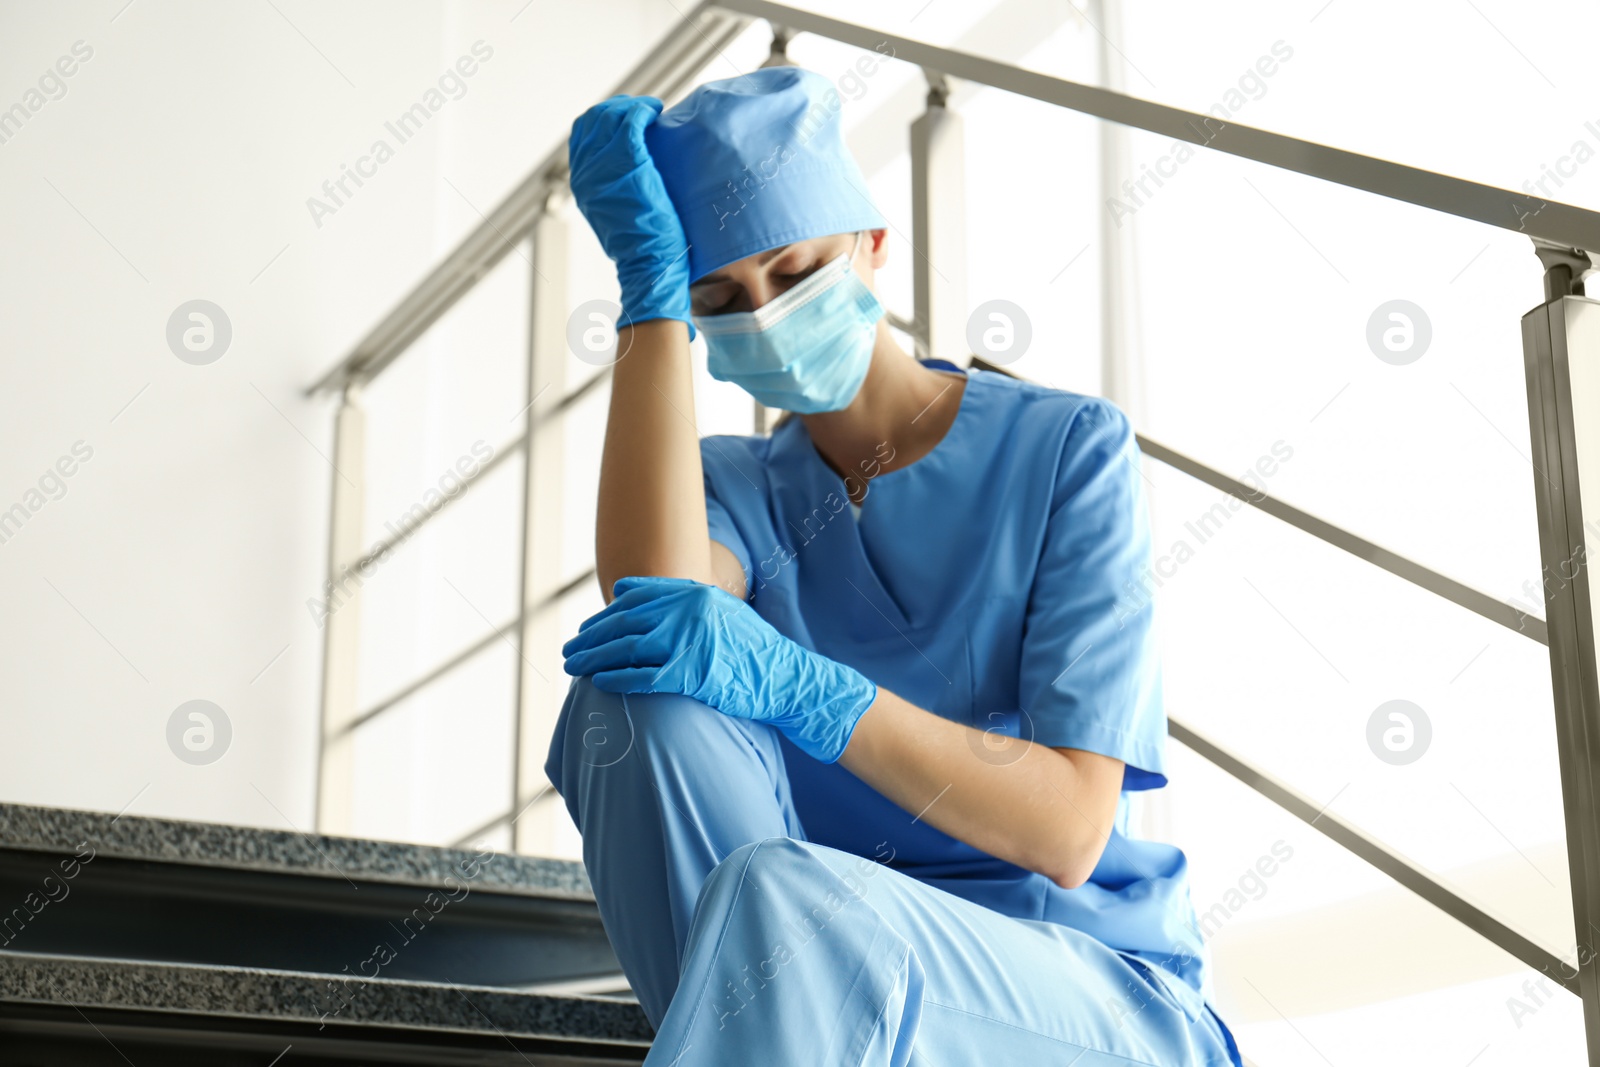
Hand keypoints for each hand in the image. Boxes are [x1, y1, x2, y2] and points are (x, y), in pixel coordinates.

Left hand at [561, 576, 876, 763]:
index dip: (605, 615)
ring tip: (573, 666)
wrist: (787, 678)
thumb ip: (680, 599)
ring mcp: (689, 641)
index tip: (587, 628)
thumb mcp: (720, 610)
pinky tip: (599, 682)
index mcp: (694, 593)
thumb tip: (625, 590)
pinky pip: (643, 676)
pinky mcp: (692, 673)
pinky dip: (617, 679)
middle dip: (590, 637)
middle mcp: (688, 611)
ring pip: (626, 648)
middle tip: (569, 650)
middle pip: (624, 622)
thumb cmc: (752, 650)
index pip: (635, 598)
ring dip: (594, 657)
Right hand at [567, 95, 693, 336]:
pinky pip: (631, 121)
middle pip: (593, 119)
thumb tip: (629, 175)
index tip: (627, 119)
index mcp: (581, 183)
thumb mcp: (617, 215)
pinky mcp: (628, 161)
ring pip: (610, 115)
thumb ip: (614, 190)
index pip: (582, 134)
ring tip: (652, 110)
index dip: (603, 119)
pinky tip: (656, 113)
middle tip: (642, 110)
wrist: (649, 264)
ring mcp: (604, 165)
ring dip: (632, 106)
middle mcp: (586, 171)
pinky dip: (643, 111)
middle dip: (617, 107)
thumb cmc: (642, 248)